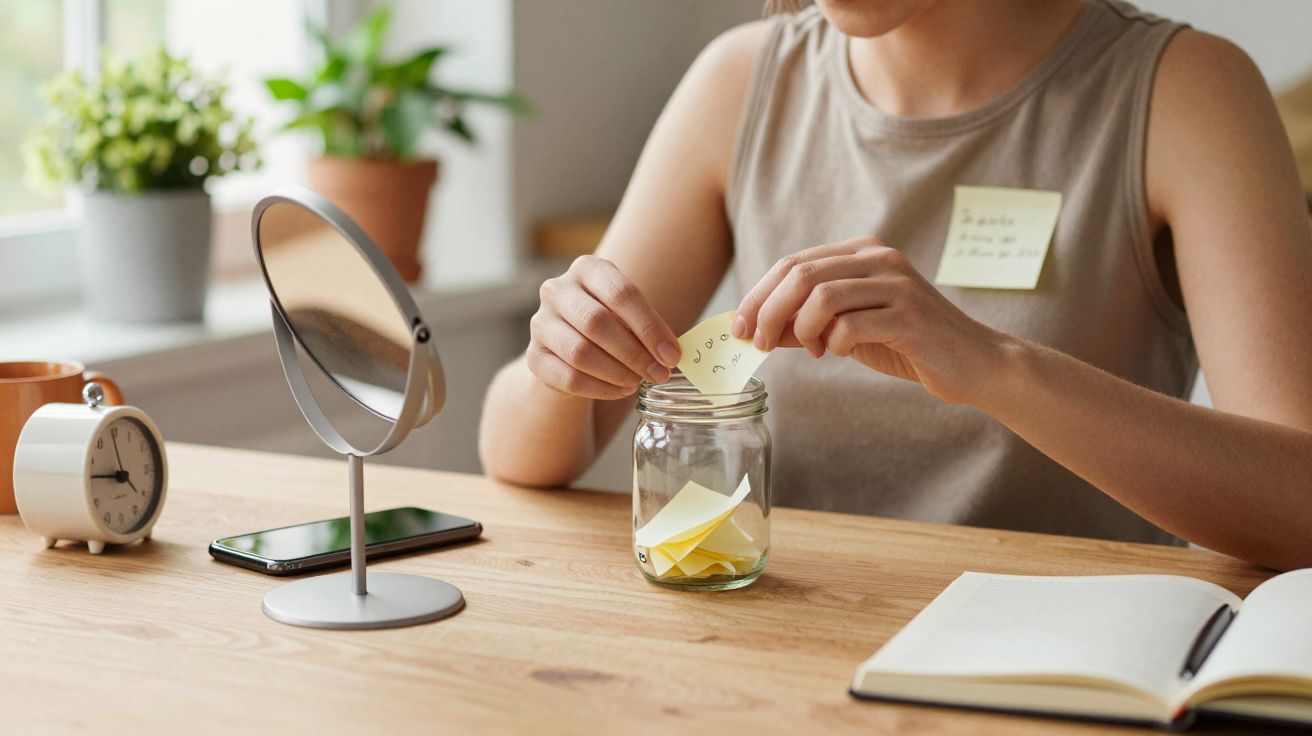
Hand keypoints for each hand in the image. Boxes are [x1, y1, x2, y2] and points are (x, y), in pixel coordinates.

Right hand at [528, 255, 681, 399]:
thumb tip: (671, 354)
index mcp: (587, 268)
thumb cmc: (609, 324)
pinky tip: (621, 390)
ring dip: (618, 372)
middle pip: (597, 322)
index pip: (621, 293)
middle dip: (635, 353)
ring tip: (638, 382)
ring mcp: (540, 323)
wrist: (568, 347)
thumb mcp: (628, 315)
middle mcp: (557, 290)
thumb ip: (647, 328)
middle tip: (659, 374)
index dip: (649, 327)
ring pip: (581, 352)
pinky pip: (569, 378)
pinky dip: (602, 389)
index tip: (671, 355)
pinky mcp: (534, 357)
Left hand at [732, 237, 1009, 403]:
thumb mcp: (849, 328)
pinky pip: (850, 327)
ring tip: (811, 349)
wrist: (971, 363)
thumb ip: (807, 323)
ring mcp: (897, 284)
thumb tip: (756, 329)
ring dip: (801, 330)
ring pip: (821, 296)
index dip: (759, 295)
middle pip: (801, 275)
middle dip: (769, 312)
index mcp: (862, 252)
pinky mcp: (910, 316)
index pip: (793, 262)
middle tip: (759, 343)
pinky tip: (843, 353)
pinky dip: (835, 344)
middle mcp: (879, 258)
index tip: (739, 327)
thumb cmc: (907, 344)